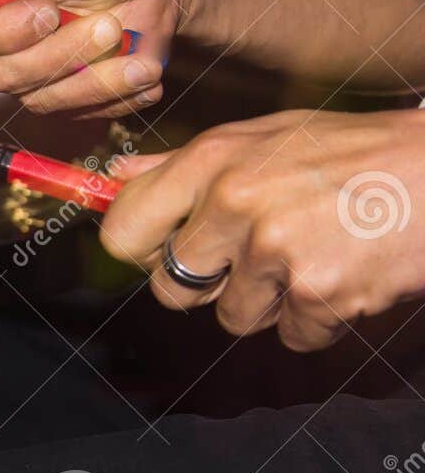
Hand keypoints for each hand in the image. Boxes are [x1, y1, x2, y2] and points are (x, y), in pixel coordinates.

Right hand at [0, 0, 190, 116]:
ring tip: (130, 37)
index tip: (46, 12)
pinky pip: (78, 112)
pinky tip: (141, 64)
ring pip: (39, 98)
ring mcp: (30, 74)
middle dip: (59, 53)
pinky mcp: (63, 99)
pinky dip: (117, 89)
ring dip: (95, 74)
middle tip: (108, 23)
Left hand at [99, 109, 424, 350]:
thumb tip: (115, 176)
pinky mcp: (320, 294)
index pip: (122, 231)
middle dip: (207, 287)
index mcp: (213, 159)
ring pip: (233, 318)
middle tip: (255, 260)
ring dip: (270, 303)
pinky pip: (291, 336)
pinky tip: (347, 274)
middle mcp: (235, 202)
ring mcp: (276, 250)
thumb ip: (184, 164)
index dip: (142, 252)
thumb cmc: (355, 152)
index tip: (167, 251)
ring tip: (315, 255)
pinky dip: (318, 320)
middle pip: (170, 289)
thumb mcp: (267, 136)